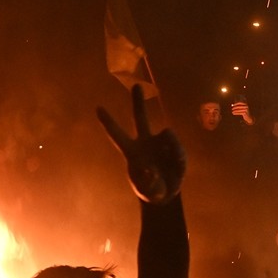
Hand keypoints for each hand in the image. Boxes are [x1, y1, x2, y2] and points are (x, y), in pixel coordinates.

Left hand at [96, 84, 185, 204]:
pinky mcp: (174, 146)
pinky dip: (179, 156)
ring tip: (171, 164)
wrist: (167, 192)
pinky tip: (177, 165)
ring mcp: (159, 142)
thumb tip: (152, 171)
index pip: (117, 135)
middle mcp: (144, 142)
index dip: (108, 122)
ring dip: (172, 146)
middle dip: (138, 101)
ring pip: (168, 133)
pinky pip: (178, 146)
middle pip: (140, 117)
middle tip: (136, 85)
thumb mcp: (149, 191)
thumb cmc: (152, 191)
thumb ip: (149, 184)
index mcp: (131, 152)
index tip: (98, 108)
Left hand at [230, 101, 254, 124]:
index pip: (240, 103)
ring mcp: (246, 110)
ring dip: (235, 111)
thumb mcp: (242, 108)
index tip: (232, 105)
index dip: (236, 104)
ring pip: (239, 110)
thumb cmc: (244, 112)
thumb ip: (238, 106)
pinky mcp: (245, 113)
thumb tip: (232, 105)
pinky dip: (236, 113)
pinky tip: (233, 113)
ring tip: (232, 112)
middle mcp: (246, 106)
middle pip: (239, 106)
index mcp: (245, 104)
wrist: (248, 117)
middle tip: (232, 109)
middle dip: (235, 107)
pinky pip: (239, 113)